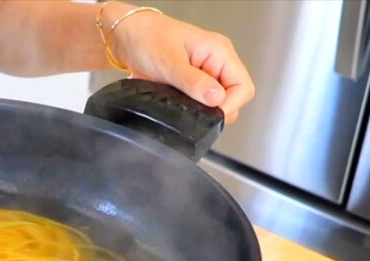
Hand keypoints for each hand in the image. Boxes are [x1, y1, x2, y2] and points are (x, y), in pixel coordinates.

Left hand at [106, 5, 253, 123]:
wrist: (126, 36)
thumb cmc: (147, 37)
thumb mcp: (169, 62)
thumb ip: (193, 81)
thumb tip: (216, 99)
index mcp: (219, 53)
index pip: (242, 87)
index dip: (230, 105)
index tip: (211, 116)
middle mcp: (215, 65)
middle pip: (232, 99)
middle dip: (214, 110)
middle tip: (191, 113)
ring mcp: (203, 76)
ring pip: (214, 104)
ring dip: (200, 111)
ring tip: (179, 104)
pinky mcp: (189, 86)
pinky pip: (198, 104)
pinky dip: (189, 110)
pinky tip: (175, 105)